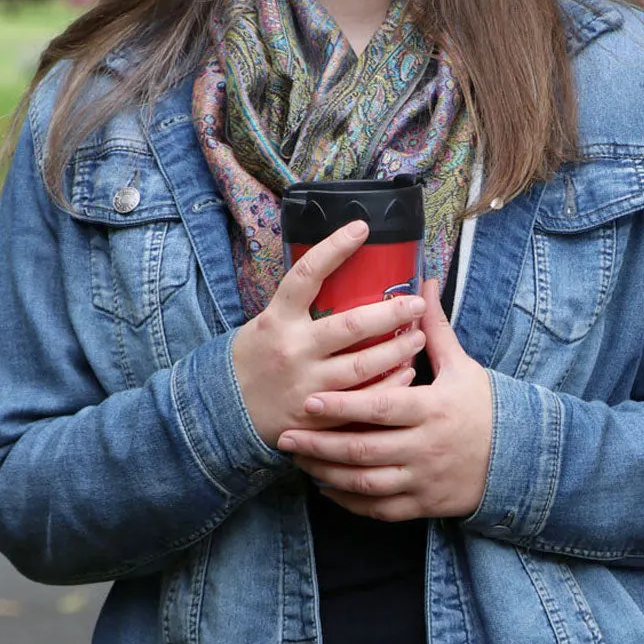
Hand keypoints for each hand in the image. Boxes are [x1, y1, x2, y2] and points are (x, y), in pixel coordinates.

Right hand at [231, 220, 425, 447]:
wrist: (224, 412)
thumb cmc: (254, 360)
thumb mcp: (266, 324)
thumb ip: (298, 307)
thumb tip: (342, 277)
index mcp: (277, 320)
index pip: (306, 275)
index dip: (334, 248)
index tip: (362, 228)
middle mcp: (292, 349)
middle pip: (350, 326)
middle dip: (390, 313)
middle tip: (416, 303)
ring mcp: (306, 384)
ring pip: (362, 366)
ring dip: (397, 351)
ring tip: (419, 336)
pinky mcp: (316, 415)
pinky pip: (361, 401)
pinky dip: (388, 387)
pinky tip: (406, 374)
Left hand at [275, 278, 492, 520]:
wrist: (518, 457)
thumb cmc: (484, 406)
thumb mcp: (462, 366)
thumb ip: (434, 329)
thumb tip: (423, 282)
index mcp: (432, 409)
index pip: (381, 408)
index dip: (343, 407)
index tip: (309, 400)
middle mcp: (425, 447)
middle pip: (363, 449)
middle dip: (320, 445)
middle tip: (286, 437)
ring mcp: (423, 480)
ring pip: (365, 483)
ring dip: (327, 474)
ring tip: (298, 461)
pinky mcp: (423, 505)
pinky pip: (379, 509)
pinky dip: (349, 502)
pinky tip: (327, 488)